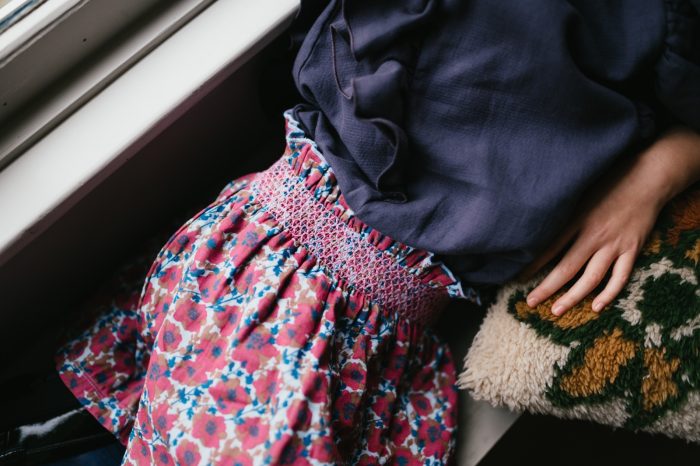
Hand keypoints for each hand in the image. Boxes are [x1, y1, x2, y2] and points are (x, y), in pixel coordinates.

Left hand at [521, 126, 699, 315]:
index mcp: (577, 220)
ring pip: (591, 278)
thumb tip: (537, 226)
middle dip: (547, 288)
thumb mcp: (579, 194)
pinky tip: (597, 307)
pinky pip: (620, 277)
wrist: (647, 177)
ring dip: (573, 297)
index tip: (517, 278)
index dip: (532, 266)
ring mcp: (615, 244)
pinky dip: (609, 293)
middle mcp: (594, 235)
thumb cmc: (609, 183)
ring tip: (556, 311)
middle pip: (566, 268)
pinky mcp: (633, 249)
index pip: (549, 249)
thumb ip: (562, 213)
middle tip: (531, 302)